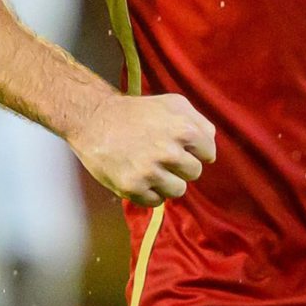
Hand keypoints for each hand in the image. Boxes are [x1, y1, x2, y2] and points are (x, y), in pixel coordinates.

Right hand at [73, 91, 215, 205]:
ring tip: (151, 168)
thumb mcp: (173, 103)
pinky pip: (156, 202)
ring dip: (168, 182)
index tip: (179, 145)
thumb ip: (198, 122)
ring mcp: (150, 172)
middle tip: (162, 156)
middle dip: (181, 166)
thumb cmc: (137, 111)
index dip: (195, 150)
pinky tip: (139, 177)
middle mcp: (169, 153)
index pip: (208, 154)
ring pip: (178, 191)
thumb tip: (210, 147)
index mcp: (184, 130)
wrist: (94, 119)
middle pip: (194, 174)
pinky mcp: (132, 187)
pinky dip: (150, 193)